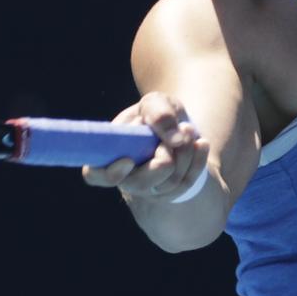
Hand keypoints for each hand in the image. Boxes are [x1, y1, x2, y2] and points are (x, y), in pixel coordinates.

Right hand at [82, 91, 208, 200]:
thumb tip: (173, 140)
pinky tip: (202, 143)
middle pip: (139, 183)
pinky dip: (198, 161)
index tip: (128, 161)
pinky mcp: (170, 192)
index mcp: (109, 153)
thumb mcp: (157, 102)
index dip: (108, 173)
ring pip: (167, 183)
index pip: (94, 174)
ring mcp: (148, 188)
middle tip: (177, 135)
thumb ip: (159, 113)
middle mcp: (125, 176)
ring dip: (185, 154)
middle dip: (163, 158)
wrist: (178, 126)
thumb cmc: (157, 114)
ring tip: (190, 129)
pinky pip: (187, 184)